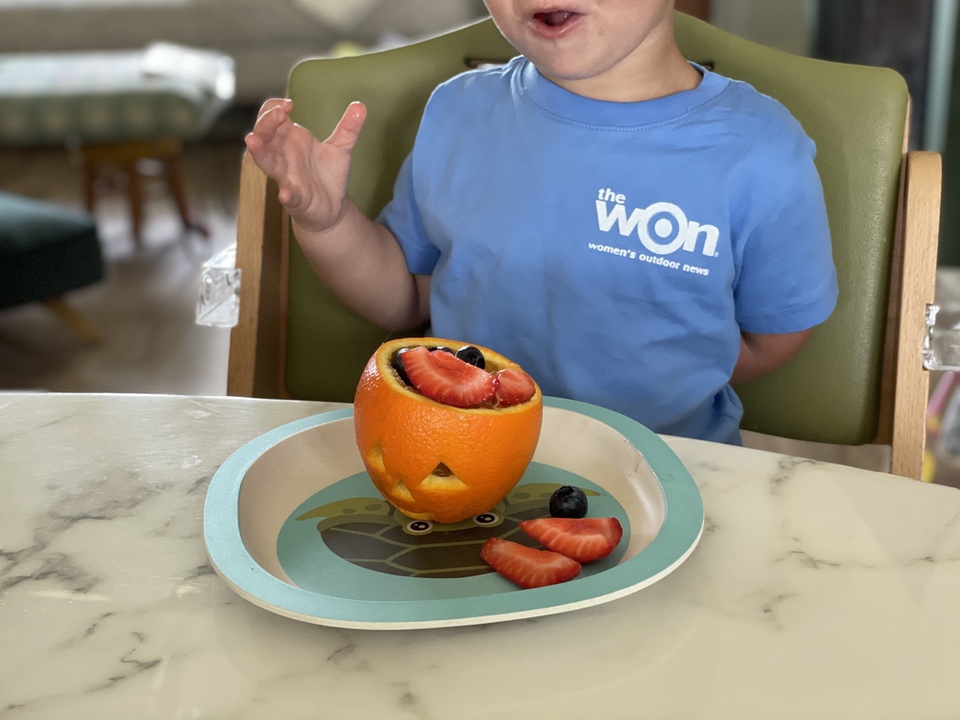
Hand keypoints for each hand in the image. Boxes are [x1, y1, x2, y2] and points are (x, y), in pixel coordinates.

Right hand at [244, 98, 366, 233]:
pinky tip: (286, 194)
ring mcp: (287, 177)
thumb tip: (360, 106)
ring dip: (259, 152)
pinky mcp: (296, 200)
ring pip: (266, 162)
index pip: (271, 117)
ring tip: (252, 141)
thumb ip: (349, 128)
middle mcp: (283, 156)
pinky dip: (286, 195)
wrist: (332, 207)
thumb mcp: (341, 149)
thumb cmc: (328, 175)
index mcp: (291, 140)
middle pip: (263, 135)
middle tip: (280, 113)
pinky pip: (288, 197)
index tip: (290, 104)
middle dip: (266, 122)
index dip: (274, 107)